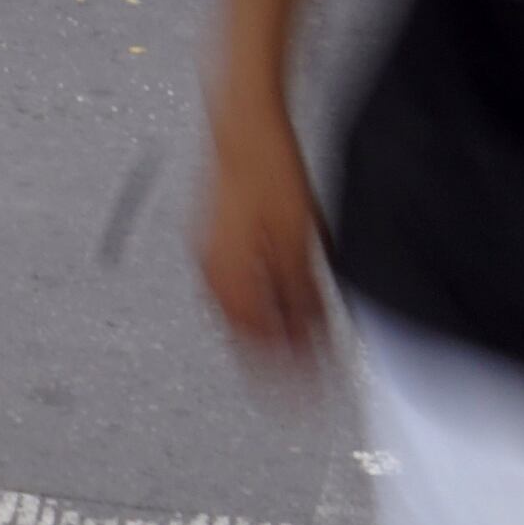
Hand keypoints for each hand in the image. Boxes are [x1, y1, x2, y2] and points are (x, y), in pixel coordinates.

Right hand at [194, 94, 331, 368]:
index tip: (309, 399)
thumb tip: (314, 337)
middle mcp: (211, 268)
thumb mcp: (300, 241)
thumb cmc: (268, 171)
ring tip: (293, 355)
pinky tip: (274, 307)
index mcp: (226, 275)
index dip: (286, 376)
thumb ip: (304, 294)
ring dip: (264, 336)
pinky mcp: (215, 236)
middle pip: (243, 334)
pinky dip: (255, 307)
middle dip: (275, 362)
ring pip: (237, 312)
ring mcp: (209, 251)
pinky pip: (232, 288)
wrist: (245, 125)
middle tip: (303, 387)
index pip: (256, 345)